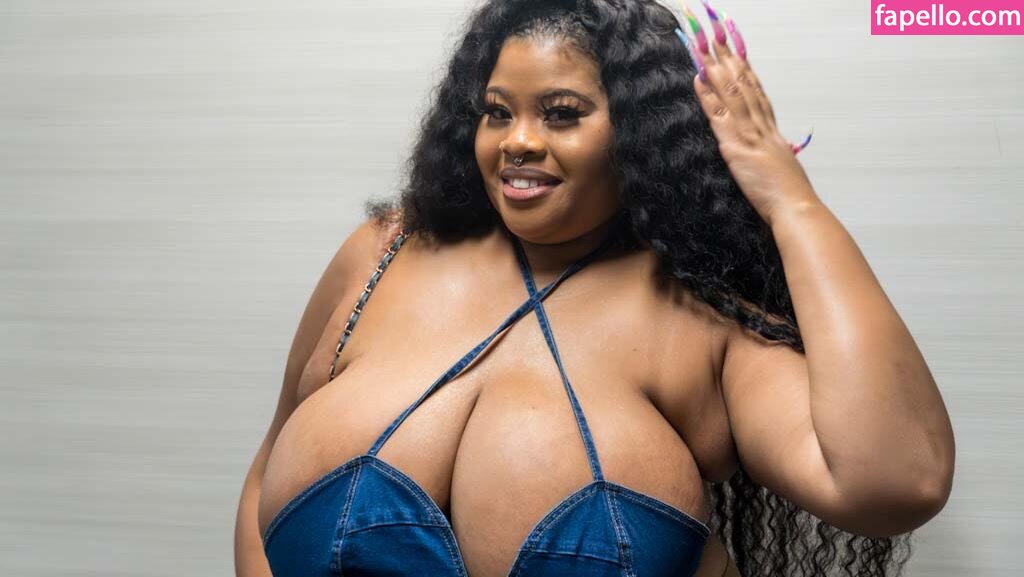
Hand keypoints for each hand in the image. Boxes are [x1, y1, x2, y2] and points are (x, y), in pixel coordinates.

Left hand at [676, 0, 817, 225]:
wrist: (796, 208)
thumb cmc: (788, 195)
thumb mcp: (781, 166)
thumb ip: (772, 152)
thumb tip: (771, 147)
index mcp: (770, 129)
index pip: (755, 88)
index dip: (744, 65)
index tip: (734, 45)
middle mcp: (760, 124)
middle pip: (742, 81)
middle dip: (727, 54)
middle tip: (714, 29)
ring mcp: (749, 133)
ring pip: (730, 91)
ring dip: (714, 65)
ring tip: (701, 42)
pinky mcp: (737, 147)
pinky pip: (720, 115)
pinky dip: (708, 95)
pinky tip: (699, 78)